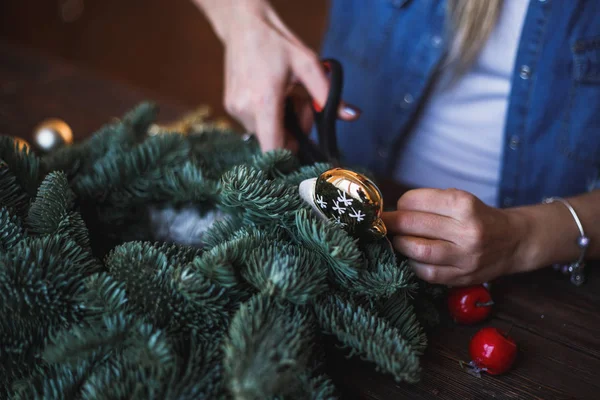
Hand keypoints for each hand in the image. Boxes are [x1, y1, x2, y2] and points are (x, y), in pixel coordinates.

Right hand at [202, 1, 359, 151]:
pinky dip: (267, 114)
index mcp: (264, 102)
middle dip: (293, 129)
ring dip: (281, 121)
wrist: (243, 25)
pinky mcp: (230, 107)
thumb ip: (328, 95)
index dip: (291, 156)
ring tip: (285, 94)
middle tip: (300, 102)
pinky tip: (272, 93)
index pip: (274, 149)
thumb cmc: (277, 43)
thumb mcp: (309, 65)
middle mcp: (245, 111)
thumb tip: (352, 115)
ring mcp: (234, 110)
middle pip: (275, 140)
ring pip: (265, 132)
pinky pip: (254, 123)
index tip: (305, 147)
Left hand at [382, 188, 529, 285]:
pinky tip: (412, 258)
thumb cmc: (477, 217)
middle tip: (384, 225)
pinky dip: (413, 265)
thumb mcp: (459, 198)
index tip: (397, 208)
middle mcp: (466, 230)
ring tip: (398, 240)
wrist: (513, 241)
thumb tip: (391, 211)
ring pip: (418, 251)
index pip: (415, 201)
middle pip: (412, 225)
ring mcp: (466, 256)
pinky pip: (427, 273)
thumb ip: (428, 203)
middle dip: (392, 224)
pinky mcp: (463, 276)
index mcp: (463, 204)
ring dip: (400, 245)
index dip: (400, 204)